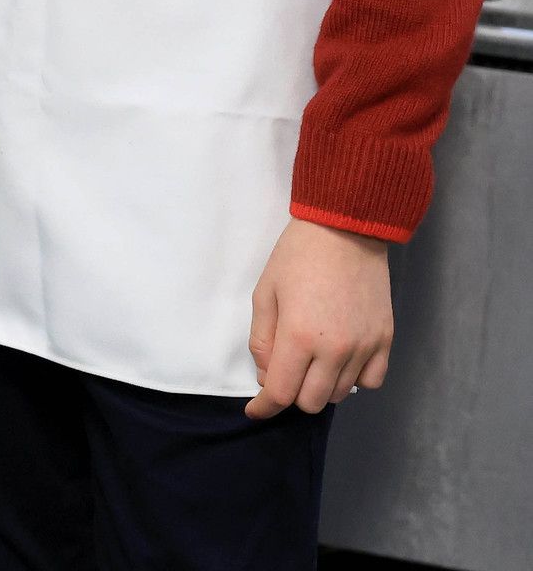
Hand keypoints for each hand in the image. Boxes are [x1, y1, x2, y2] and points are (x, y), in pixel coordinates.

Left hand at [245, 218, 391, 419]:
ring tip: (312, 357)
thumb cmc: (296, 256)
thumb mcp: (265, 293)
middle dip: (291, 392)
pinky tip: (341, 360)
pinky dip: (353, 379)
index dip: (264, 407)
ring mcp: (364, 347)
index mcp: (299, 336)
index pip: (281, 393)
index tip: (255, 410)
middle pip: (311, 401)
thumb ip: (262, 340)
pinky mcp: (385, 341)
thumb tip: (268, 377)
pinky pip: (370, 382)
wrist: (345, 229)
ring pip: (339, 394)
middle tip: (285, 369)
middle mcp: (335, 350)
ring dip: (320, 385)